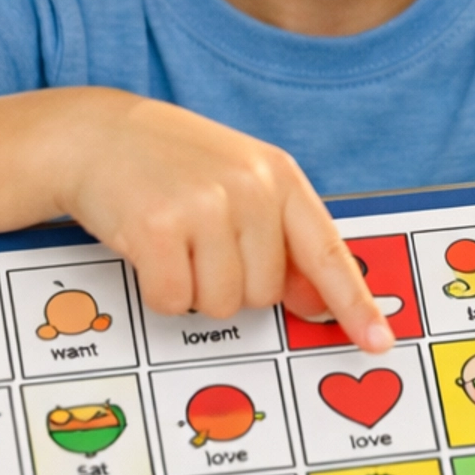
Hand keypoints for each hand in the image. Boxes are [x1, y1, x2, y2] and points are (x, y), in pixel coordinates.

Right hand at [51, 91, 392, 349]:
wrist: (95, 134)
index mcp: (278, 176)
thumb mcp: (239, 184)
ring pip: (222, 304)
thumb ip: (282, 239)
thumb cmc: (172, 165)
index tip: (379, 340)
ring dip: (195, 288)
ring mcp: (204, 207)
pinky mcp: (157, 229)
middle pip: (266, 294)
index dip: (354, 302)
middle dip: (232, 283)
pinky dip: (160, 291)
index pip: (328, 251)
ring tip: (174, 241)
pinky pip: (175, 302)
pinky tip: (148, 249)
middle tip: (200, 242)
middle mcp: (249, 189)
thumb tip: (316, 302)